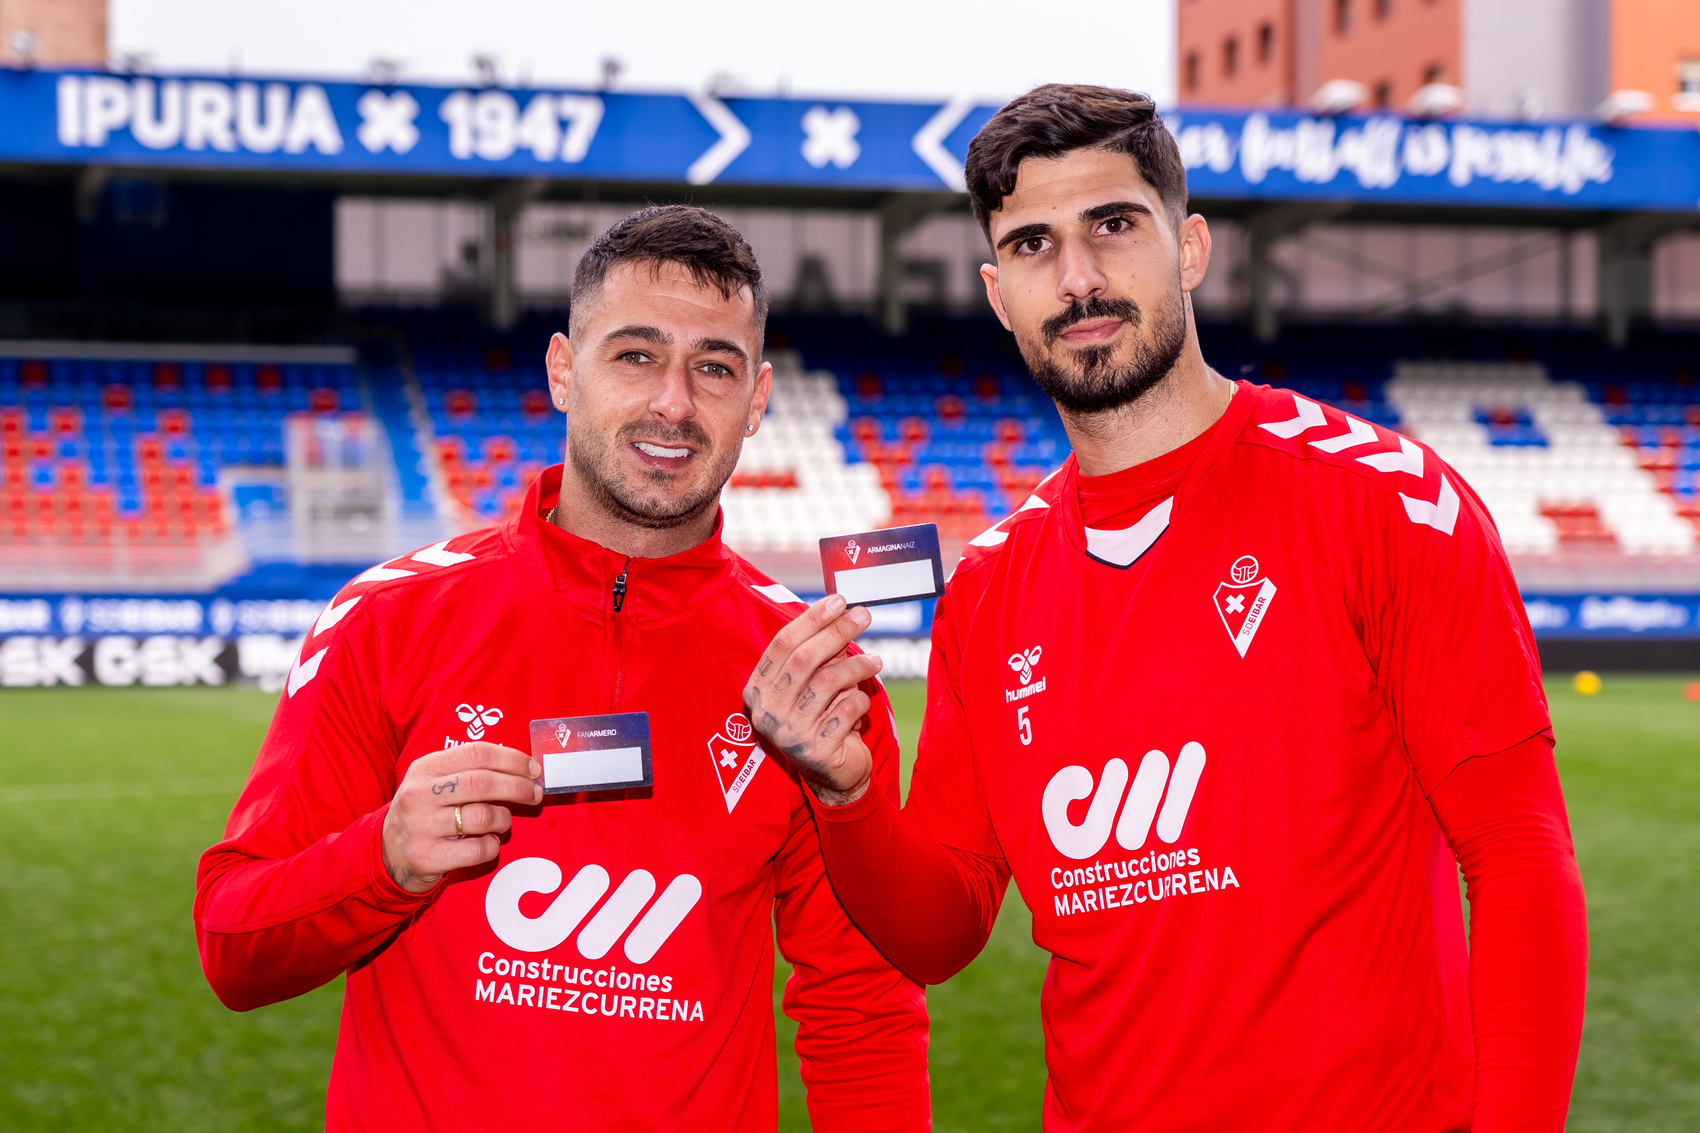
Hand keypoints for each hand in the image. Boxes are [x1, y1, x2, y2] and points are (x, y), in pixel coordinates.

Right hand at [381, 743, 541, 892]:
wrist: (389, 853)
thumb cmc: (427, 812)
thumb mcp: (437, 782)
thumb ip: (472, 771)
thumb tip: (526, 769)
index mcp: (425, 767)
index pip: (476, 753)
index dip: (512, 759)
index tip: (533, 769)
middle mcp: (419, 793)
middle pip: (482, 783)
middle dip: (518, 787)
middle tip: (535, 794)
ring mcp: (420, 826)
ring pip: (483, 817)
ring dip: (504, 819)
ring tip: (502, 821)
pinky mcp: (426, 857)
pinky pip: (477, 850)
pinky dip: (492, 846)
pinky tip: (488, 843)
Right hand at [744, 594, 882, 806]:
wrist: (832, 774)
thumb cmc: (821, 717)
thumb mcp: (811, 684)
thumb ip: (818, 654)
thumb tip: (840, 610)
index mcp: (757, 690)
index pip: (783, 644)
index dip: (811, 619)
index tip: (839, 600)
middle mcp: (767, 712)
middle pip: (804, 659)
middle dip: (837, 632)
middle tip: (864, 615)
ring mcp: (789, 734)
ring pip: (827, 683)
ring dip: (856, 665)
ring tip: (876, 659)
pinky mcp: (816, 751)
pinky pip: (846, 710)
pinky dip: (860, 699)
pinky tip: (864, 698)